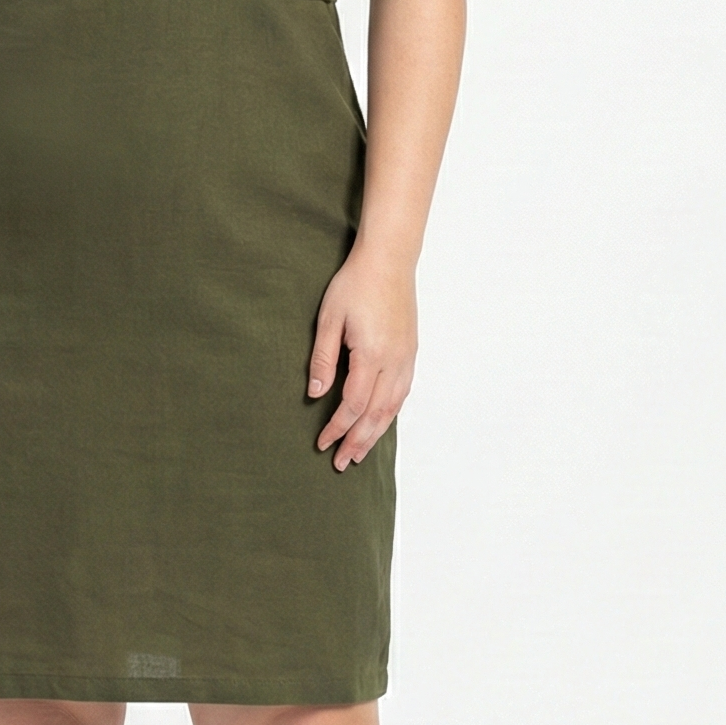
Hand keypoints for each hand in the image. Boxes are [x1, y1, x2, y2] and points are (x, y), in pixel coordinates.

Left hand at [307, 248, 416, 469]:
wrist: (389, 261)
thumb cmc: (355, 285)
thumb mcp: (329, 319)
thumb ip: (322, 359)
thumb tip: (315, 393)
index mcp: (372, 355)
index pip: (353, 405)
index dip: (337, 428)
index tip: (322, 443)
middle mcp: (394, 362)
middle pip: (375, 415)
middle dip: (357, 441)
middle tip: (342, 463)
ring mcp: (406, 359)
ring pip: (392, 408)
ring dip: (376, 434)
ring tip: (361, 453)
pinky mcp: (410, 353)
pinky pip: (402, 394)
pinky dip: (390, 414)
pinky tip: (380, 423)